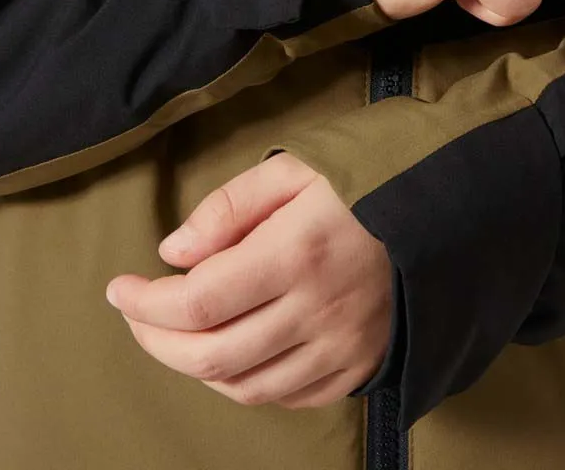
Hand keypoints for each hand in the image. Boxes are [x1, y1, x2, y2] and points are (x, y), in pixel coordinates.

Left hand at [106, 154, 391, 408]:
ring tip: (176, 334)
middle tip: (137, 313)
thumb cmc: (365, 179)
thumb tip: (174, 251)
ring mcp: (342, 346)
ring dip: (194, 366)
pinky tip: (230, 355)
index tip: (120, 287)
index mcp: (298, 253)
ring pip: (245, 386)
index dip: (145, 302)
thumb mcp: (295, 169)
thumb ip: (230, 206)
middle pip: (211, 354)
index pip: (197, 301)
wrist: (444, 209)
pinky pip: (288, 397)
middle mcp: (319, 310)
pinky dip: (245, 385)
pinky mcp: (360, 364)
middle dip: (155, 339)